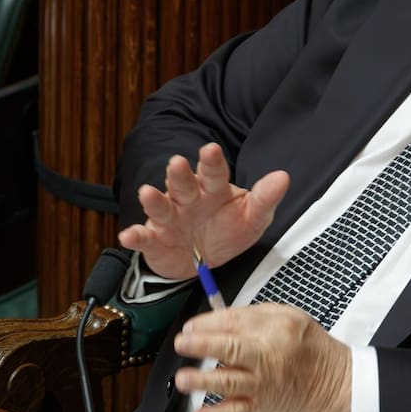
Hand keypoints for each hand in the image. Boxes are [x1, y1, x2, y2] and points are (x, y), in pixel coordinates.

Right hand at [117, 143, 288, 279]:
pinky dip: (135, 237)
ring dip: (153, 200)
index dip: (211, 162)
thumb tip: (282, 178)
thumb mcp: (253, 218)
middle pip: (183, 184)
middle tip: (177, 163)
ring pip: (160, 206)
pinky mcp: (155, 240)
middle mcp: (188, 200)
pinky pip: (144, 238)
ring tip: (147, 193)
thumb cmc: (228, 231)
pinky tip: (128, 235)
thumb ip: (265, 199)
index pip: (213, 173)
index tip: (210, 149)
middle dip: (179, 174)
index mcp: (213, 190)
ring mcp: (170, 219)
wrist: (205, 262)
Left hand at [173, 304, 353, 411]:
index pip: (234, 321)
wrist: (332, 384)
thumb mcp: (291, 318)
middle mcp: (267, 355)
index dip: (207, 322)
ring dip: (203, 381)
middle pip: (231, 347)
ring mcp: (262, 383)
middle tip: (182, 343)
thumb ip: (255, 316)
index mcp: (274, 329)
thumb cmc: (310, 349)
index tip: (190, 327)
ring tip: (183, 379)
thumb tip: (219, 318)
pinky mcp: (260, 405)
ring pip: (229, 381)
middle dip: (203, 345)